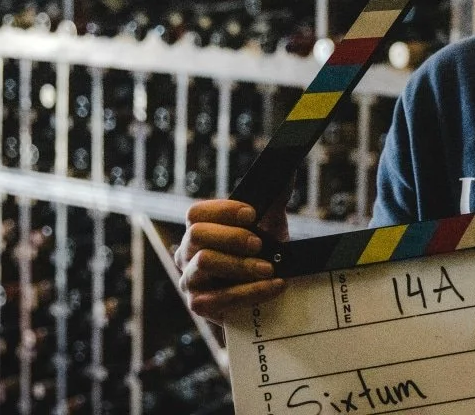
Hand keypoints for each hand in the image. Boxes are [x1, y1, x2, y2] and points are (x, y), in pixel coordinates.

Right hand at [173, 197, 287, 323]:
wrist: (267, 287)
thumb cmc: (263, 251)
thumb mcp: (268, 222)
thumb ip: (274, 196)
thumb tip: (288, 169)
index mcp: (198, 228)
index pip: (196, 212)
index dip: (223, 210)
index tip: (252, 213)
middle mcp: (186, 253)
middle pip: (197, 234)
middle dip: (232, 236)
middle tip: (260, 244)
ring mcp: (189, 280)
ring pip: (205, 262)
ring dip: (241, 265)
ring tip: (269, 268)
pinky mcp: (199, 305)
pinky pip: (219, 297)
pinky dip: (251, 291)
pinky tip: (275, 286)